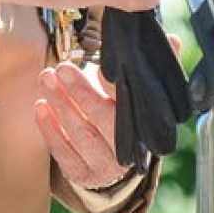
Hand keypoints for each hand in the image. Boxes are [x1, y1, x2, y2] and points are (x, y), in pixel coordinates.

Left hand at [35, 61, 137, 189]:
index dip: (115, 88)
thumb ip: (147, 67)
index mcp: (144, 127)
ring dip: (62, 105)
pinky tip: (41, 107)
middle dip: (82, 93)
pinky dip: (51, 130)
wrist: (107, 161)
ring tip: (46, 78)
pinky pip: (65, 154)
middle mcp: (128, 150)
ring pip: (82, 135)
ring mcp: (106, 164)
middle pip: (105, 121)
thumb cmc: (118, 116)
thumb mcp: (134, 93)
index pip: (133, 106)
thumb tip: (172, 38)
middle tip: (62, 68)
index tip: (99, 68)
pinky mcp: (83, 174)